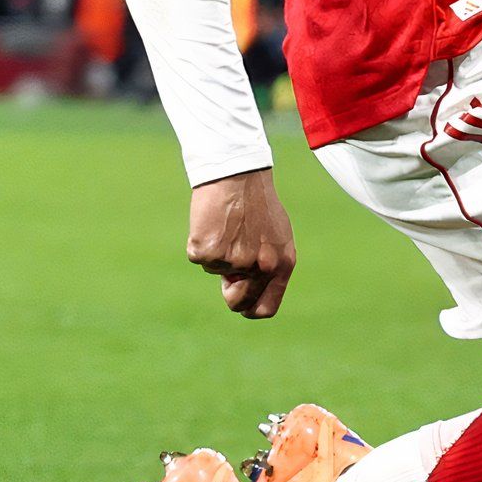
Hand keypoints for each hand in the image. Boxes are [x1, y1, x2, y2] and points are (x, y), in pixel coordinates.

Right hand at [186, 168, 295, 318]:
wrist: (238, 173)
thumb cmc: (257, 200)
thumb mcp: (276, 234)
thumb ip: (268, 262)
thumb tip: (250, 286)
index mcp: (282, 264)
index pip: (266, 308)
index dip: (250, 308)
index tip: (241, 301)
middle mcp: (260, 267)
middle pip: (237, 302)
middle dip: (229, 288)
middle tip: (228, 259)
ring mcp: (234, 262)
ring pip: (216, 270)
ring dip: (217, 251)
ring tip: (226, 223)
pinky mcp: (208, 252)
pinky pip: (198, 256)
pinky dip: (200, 241)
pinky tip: (212, 221)